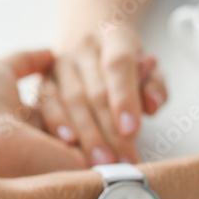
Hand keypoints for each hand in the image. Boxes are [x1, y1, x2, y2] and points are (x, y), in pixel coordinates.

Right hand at [41, 23, 166, 164]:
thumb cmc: (123, 63)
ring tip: (102, 162)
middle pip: (95, 90)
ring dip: (87, 135)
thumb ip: (155, 86)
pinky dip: (58, 125)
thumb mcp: (148, 68)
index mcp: (113, 37)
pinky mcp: (43, 80)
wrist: (88, 38)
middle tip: (122, 160)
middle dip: (109, 130)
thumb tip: (152, 105)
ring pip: (71, 100)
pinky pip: (47, 105)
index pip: (118, 65)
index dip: (124, 99)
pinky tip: (69, 145)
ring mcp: (60, 63)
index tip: (132, 130)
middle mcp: (83, 47)